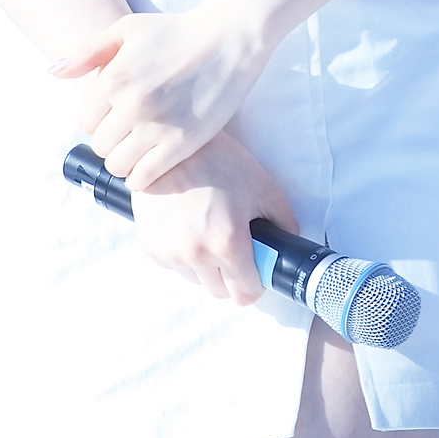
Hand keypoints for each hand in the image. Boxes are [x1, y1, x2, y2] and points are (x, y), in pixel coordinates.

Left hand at [51, 6, 267, 188]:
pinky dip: (142, 176)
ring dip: (125, 160)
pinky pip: (145, 177)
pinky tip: (151, 161)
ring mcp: (157, 127)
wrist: (229, 39)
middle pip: (100, 145)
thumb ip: (87, 52)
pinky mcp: (182, 144)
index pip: (84, 121)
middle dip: (111, 139)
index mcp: (114, 77)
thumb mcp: (127, 29)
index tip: (114, 114)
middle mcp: (131, 105)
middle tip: (129, 130)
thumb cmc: (176, 31)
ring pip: (118, 165)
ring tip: (140, 146)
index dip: (97, 119)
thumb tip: (53, 73)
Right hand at [129, 130, 297, 304]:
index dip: (254, 283)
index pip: (245, 295)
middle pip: (220, 291)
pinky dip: (183, 254)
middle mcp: (197, 255)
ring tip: (207, 228)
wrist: (172, 143)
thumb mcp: (263, 186)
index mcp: (227, 243)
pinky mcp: (151, 246)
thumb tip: (288, 245)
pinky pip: (174, 265)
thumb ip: (284, 222)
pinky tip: (187, 225)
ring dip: (205, 265)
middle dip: (230, 274)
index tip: (254, 267)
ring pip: (196, 279)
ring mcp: (170, 252)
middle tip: (232, 244)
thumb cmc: (220, 161)